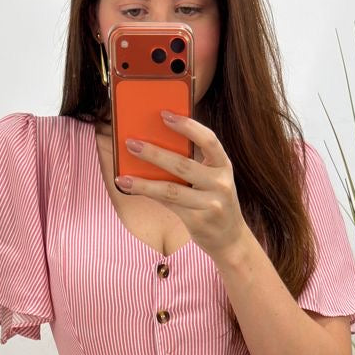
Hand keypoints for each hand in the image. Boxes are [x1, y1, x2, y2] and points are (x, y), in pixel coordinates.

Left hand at [116, 111, 249, 262]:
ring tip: (123, 174)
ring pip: (171, 189)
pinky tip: (131, 187)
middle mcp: (221, 183)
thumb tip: (153, 147)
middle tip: (131, 143)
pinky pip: (168, 204)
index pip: (208, 140)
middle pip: (183, 164)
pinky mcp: (199, 221)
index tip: (164, 114)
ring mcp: (211, 204)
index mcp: (224, 166)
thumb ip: (192, 164)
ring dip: (144, 180)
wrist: (231, 239)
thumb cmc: (214, 202)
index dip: (187, 126)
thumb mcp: (212, 180)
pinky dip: (148, 194)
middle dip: (154, 153)